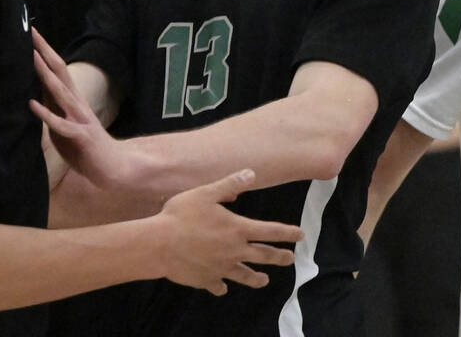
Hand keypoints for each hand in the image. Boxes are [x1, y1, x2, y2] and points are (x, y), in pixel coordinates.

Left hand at [29, 31, 133, 188]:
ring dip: (46, 75)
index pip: (57, 70)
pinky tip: (33, 105)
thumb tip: (33, 94)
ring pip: (61, 92)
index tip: (30, 32)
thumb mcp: (63, 126)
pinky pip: (61, 124)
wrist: (115, 168)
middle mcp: (77, 104)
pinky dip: (46, 114)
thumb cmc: (86, 149)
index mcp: (72, 100)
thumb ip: (52, 109)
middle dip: (45, 52)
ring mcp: (80, 119)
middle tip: (31, 32)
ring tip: (32, 58)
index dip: (44, 51)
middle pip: (60, 72)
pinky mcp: (81, 136)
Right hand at [153, 168, 303, 294]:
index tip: (301, 235)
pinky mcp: (207, 280)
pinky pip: (218, 285)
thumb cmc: (181, 215)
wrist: (159, 244)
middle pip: (264, 256)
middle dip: (280, 257)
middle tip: (291, 259)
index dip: (288, 232)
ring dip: (257, 278)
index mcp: (237, 229)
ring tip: (264, 280)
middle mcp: (234, 251)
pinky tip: (223, 287)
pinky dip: (222, 286)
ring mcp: (221, 268)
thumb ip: (230, 185)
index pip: (271, 231)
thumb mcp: (206, 193)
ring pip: (245, 275)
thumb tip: (251, 173)